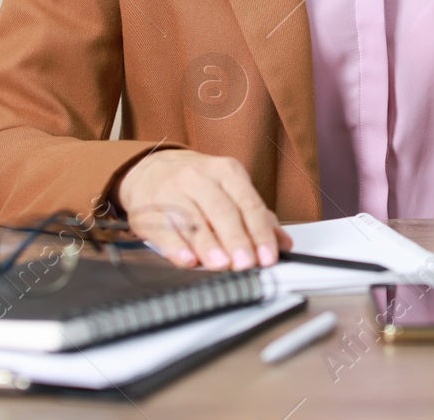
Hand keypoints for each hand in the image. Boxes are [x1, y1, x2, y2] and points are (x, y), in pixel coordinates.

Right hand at [115, 149, 291, 269]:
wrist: (150, 169)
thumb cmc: (197, 184)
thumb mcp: (229, 189)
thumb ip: (257, 216)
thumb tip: (283, 243)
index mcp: (226, 172)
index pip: (249, 203)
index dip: (260, 232)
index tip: (268, 256)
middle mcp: (200, 178)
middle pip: (222, 210)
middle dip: (236, 239)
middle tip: (246, 263)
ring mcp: (173, 191)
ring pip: (194, 219)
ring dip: (209, 245)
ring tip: (221, 264)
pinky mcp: (151, 207)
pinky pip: (165, 227)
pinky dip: (177, 246)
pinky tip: (187, 259)